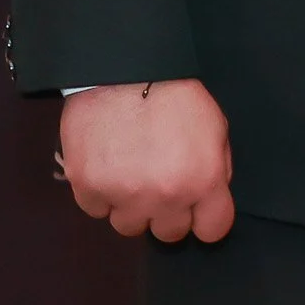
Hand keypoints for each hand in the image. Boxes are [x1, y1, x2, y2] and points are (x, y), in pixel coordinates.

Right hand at [61, 79, 235, 242]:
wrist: (125, 70)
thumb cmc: (177, 94)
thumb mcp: (215, 126)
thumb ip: (216, 167)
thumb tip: (209, 196)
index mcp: (203, 180)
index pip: (213, 230)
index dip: (207, 219)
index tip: (198, 209)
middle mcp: (164, 197)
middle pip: (169, 234)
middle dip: (167, 213)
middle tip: (160, 183)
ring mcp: (123, 196)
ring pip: (128, 226)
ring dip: (131, 206)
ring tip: (131, 171)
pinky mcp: (88, 189)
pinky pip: (96, 209)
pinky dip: (101, 193)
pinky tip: (108, 164)